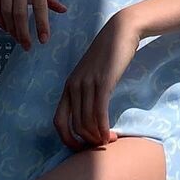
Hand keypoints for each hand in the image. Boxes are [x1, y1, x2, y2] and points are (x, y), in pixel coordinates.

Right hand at [0, 0, 66, 49]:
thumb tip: (61, 11)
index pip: (41, 5)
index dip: (42, 24)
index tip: (44, 40)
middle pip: (20, 12)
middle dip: (23, 33)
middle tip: (28, 45)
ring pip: (5, 11)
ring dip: (11, 29)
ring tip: (17, 38)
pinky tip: (5, 27)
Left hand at [54, 10, 141, 150]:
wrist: (120, 32)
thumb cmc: (108, 55)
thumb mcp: (91, 75)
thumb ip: (87, 92)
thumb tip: (90, 116)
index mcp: (68, 87)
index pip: (58, 122)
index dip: (68, 140)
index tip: (82, 148)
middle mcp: (74, 87)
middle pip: (75, 126)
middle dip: (88, 141)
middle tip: (103, 144)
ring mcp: (88, 84)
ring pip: (87, 121)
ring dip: (98, 136)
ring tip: (110, 139)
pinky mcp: (103, 82)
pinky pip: (99, 111)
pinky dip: (104, 127)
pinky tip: (111, 134)